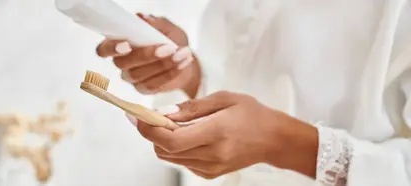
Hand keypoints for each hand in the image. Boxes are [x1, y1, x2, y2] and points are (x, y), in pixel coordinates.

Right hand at [95, 13, 200, 96]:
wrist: (184, 58)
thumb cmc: (170, 40)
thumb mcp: (167, 28)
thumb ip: (156, 23)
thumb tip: (143, 18)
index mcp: (119, 44)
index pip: (103, 49)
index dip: (111, 48)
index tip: (126, 44)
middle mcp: (122, 63)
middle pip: (123, 63)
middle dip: (145, 55)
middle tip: (168, 47)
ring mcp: (132, 78)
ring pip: (140, 75)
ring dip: (163, 64)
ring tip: (182, 53)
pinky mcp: (144, 89)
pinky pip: (154, 85)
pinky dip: (170, 73)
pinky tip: (182, 63)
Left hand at [126, 91, 318, 178]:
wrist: (274, 139)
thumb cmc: (252, 114)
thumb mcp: (223, 99)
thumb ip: (191, 107)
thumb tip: (163, 113)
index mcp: (216, 132)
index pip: (171, 139)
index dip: (148, 130)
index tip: (137, 116)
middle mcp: (212, 154)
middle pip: (164, 150)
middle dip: (151, 133)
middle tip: (148, 116)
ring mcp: (211, 167)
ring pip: (170, 157)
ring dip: (162, 141)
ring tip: (170, 124)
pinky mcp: (210, 173)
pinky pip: (181, 162)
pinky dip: (176, 149)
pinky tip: (187, 135)